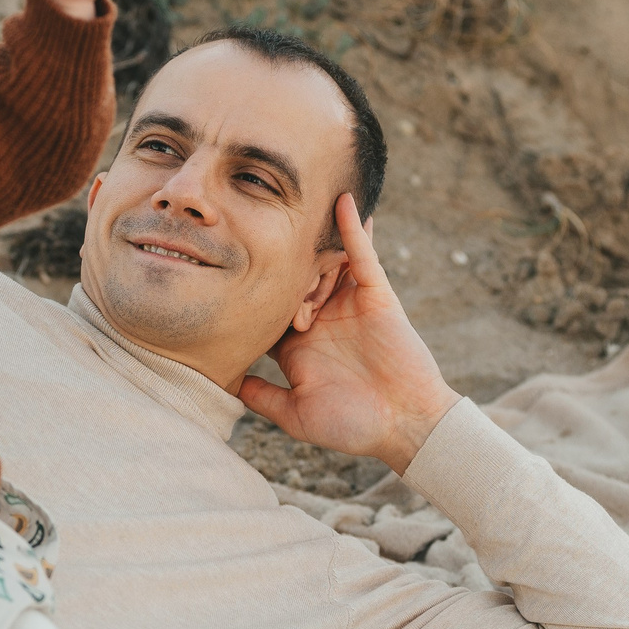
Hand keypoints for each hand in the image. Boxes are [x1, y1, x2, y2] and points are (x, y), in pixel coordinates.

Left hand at [237, 194, 460, 474]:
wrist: (405, 425)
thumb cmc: (353, 427)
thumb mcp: (295, 416)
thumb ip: (261, 397)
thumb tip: (224, 381)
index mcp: (298, 346)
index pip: (267, 309)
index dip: (250, 295)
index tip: (224, 273)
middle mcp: (321, 319)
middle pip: (290, 278)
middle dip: (276, 265)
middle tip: (254, 237)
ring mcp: (348, 304)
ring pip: (323, 263)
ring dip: (308, 242)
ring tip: (289, 208)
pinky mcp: (376, 294)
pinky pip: (362, 255)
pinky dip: (353, 228)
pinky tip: (343, 201)